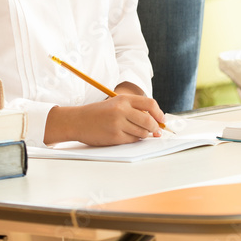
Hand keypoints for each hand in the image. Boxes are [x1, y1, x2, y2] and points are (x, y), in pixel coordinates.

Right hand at [45, 93, 165, 146]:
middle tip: (156, 131)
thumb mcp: (115, 104)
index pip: (150, 104)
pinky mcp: (115, 137)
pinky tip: (129, 136)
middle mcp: (122, 110)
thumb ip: (133, 109)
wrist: (78, 121)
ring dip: (144, 135)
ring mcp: (118, 124)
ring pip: (142, 133)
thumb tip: (155, 120)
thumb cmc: (98, 113)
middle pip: (149, 121)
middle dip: (155, 128)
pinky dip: (135, 140)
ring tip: (139, 133)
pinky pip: (133, 140)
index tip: (162, 119)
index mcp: (123, 99)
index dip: (159, 113)